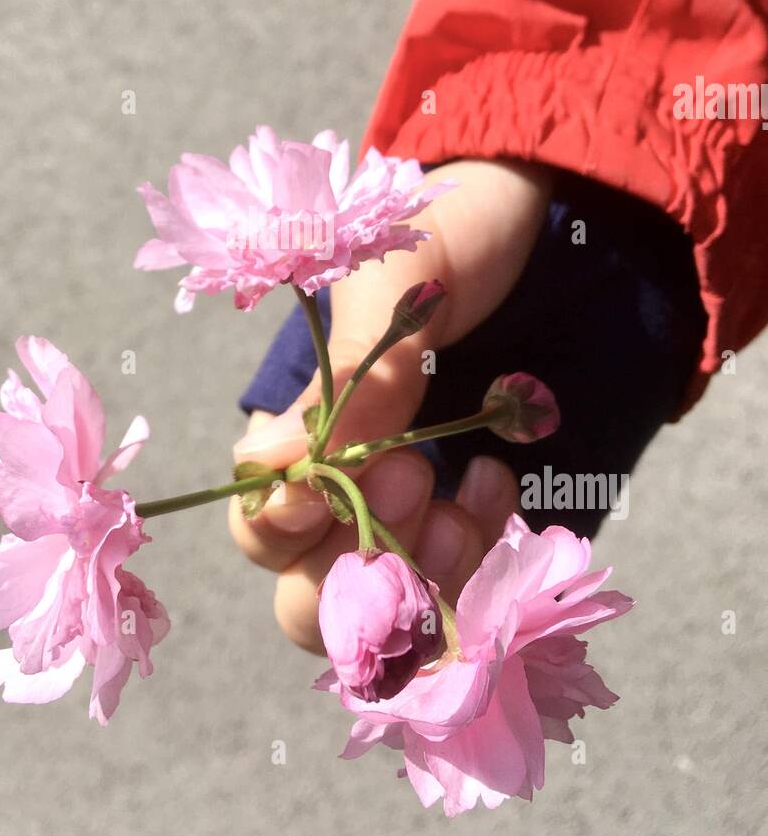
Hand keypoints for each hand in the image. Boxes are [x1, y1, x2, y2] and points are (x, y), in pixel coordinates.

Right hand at [228, 157, 552, 651]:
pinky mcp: (498, 533)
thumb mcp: (395, 281)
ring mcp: (426, 520)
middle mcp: (353, 492)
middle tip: (408, 479)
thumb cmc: (461, 236)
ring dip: (421, 577)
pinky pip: (476, 594)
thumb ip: (345, 374)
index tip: (317, 493)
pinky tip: (499, 482)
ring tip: (463, 503)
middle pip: (312, 593)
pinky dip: (483, 564)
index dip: (279, 526)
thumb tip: (273, 459)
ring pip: (392, 614)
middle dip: (354, 560)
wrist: (573, 221)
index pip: (261, 520)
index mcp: (305, 430)